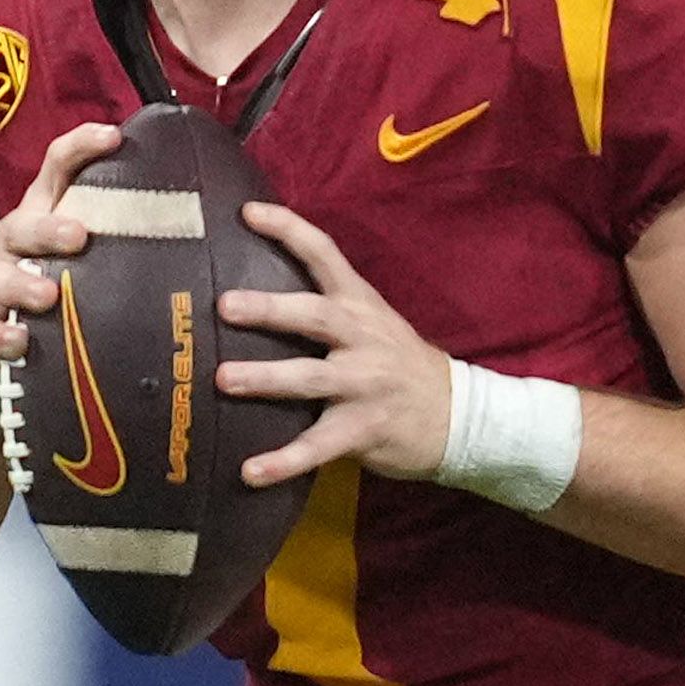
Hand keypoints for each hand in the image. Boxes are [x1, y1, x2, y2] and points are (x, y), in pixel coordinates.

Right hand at [0, 123, 120, 384]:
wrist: (20, 325)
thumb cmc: (73, 275)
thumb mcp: (100, 247)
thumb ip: (133, 230)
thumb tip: (211, 217)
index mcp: (46, 207)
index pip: (59, 165)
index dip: (81, 146)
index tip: (114, 137)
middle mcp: (16, 235)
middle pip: (26, 223)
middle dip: (50, 229)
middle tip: (79, 236)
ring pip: (0, 275)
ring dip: (22, 285)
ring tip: (49, 296)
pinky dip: (0, 334)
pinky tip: (20, 341)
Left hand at [220, 196, 469, 489]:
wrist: (459, 416)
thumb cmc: (400, 365)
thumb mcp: (374, 322)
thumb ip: (330, 307)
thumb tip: (259, 291)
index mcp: (361, 306)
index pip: (325, 255)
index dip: (289, 230)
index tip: (248, 212)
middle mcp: (363, 339)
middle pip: (315, 317)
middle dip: (270, 309)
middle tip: (225, 305)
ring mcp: (364, 385)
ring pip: (311, 378)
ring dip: (266, 379)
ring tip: (224, 379)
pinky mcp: (364, 430)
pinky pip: (317, 447)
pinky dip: (283, 461)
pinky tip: (248, 473)